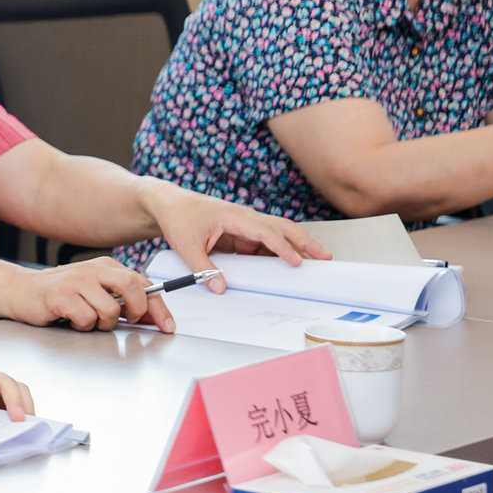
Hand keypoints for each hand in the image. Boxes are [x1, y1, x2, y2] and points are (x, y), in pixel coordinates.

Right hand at [0, 257, 174, 332]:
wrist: (19, 291)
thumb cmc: (59, 294)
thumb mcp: (93, 291)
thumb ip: (120, 299)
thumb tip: (151, 315)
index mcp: (105, 266)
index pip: (142, 283)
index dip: (159, 307)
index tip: (167, 325)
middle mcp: (93, 269)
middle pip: (132, 287)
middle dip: (137, 311)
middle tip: (125, 320)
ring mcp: (76, 280)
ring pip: (110, 310)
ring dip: (102, 323)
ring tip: (86, 318)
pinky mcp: (60, 294)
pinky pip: (86, 318)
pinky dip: (82, 325)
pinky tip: (70, 319)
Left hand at [145, 182, 330, 290]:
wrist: (168, 204)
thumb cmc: (178, 217)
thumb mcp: (185, 245)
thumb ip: (202, 268)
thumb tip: (221, 288)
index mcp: (233, 216)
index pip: (264, 232)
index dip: (282, 247)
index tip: (298, 262)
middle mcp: (243, 217)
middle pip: (281, 228)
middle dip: (304, 242)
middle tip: (325, 257)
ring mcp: (244, 225)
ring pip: (275, 235)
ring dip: (295, 247)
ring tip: (315, 263)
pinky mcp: (240, 233)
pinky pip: (263, 243)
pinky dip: (277, 253)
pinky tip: (287, 266)